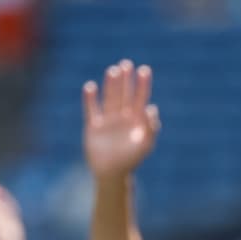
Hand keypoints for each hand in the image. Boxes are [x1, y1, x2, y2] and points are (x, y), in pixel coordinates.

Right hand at [82, 60, 160, 179]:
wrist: (111, 175)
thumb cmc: (131, 161)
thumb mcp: (145, 145)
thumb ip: (150, 128)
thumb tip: (151, 108)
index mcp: (136, 120)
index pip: (140, 98)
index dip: (142, 84)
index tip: (144, 70)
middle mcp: (122, 117)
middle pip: (124, 94)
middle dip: (125, 79)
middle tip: (126, 64)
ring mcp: (107, 120)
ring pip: (109, 98)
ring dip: (111, 84)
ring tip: (112, 70)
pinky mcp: (93, 126)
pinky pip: (91, 109)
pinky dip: (90, 99)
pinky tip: (90, 87)